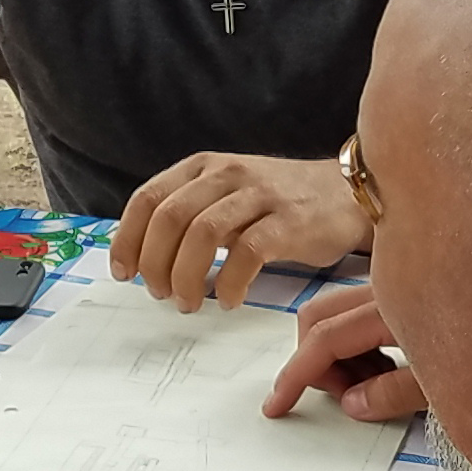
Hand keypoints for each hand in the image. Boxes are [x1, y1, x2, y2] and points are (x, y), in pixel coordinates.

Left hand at [112, 152, 369, 311]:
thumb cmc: (282, 204)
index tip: (124, 273)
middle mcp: (228, 174)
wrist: (347, 194)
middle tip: (159, 294)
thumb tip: (147, 258)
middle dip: (155, 263)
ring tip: (189, 302)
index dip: (128, 239)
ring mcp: (259, 194)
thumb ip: (191, 214)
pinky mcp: (289, 221)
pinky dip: (229, 282)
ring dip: (186, 276)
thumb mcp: (228, 195)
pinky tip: (228, 299)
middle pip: (170, 217)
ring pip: (202, 233)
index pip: (148, 198)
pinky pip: (248, 253)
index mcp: (205, 167)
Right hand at [264, 282, 427, 423]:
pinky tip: (392, 367)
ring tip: (377, 385)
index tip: (278, 403)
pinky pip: (364, 313)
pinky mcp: (412, 291)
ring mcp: (399, 285)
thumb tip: (353, 403)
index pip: (325, 338)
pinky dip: (361, 342)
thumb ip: (395, 394)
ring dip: (340, 353)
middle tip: (346, 396)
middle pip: (320, 317)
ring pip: (340, 314)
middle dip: (315, 360)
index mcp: (393, 305)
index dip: (297, 374)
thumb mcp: (449, 381)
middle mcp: (390, 286)